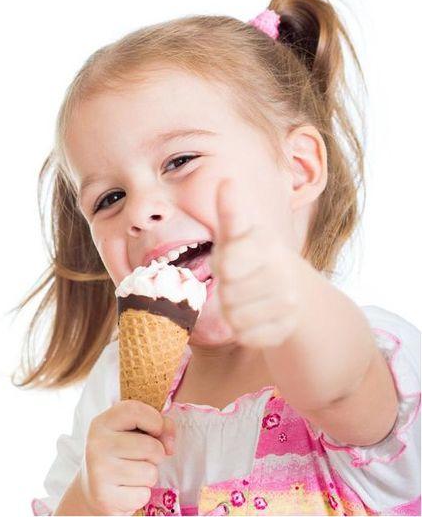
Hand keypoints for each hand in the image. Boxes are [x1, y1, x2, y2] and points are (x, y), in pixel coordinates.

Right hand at [80, 400, 175, 514]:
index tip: (156, 430)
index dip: (155, 420)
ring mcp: (99, 472)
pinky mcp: (105, 498)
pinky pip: (143, 494)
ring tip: (133, 472)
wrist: (95, 488)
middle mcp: (97, 444)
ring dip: (149, 474)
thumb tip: (169, 446)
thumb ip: (158, 424)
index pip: (135, 410)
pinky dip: (141, 493)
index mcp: (103, 422)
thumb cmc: (122, 452)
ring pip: (150, 472)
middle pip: (150, 446)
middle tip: (141, 456)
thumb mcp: (135, 429)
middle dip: (156, 453)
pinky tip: (127, 488)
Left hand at [210, 178, 304, 348]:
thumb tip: (226, 181)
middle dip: (225, 290)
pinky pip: (249, 336)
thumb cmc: (252, 256)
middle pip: (227, 293)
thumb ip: (230, 211)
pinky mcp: (288, 326)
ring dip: (232, 312)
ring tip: (244, 299)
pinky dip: (245, 331)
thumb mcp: (239, 234)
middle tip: (236, 283)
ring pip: (235, 317)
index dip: (224, 265)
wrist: (293, 288)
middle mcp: (281, 270)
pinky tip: (256, 317)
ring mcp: (288, 300)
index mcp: (265, 244)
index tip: (228, 261)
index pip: (230, 261)